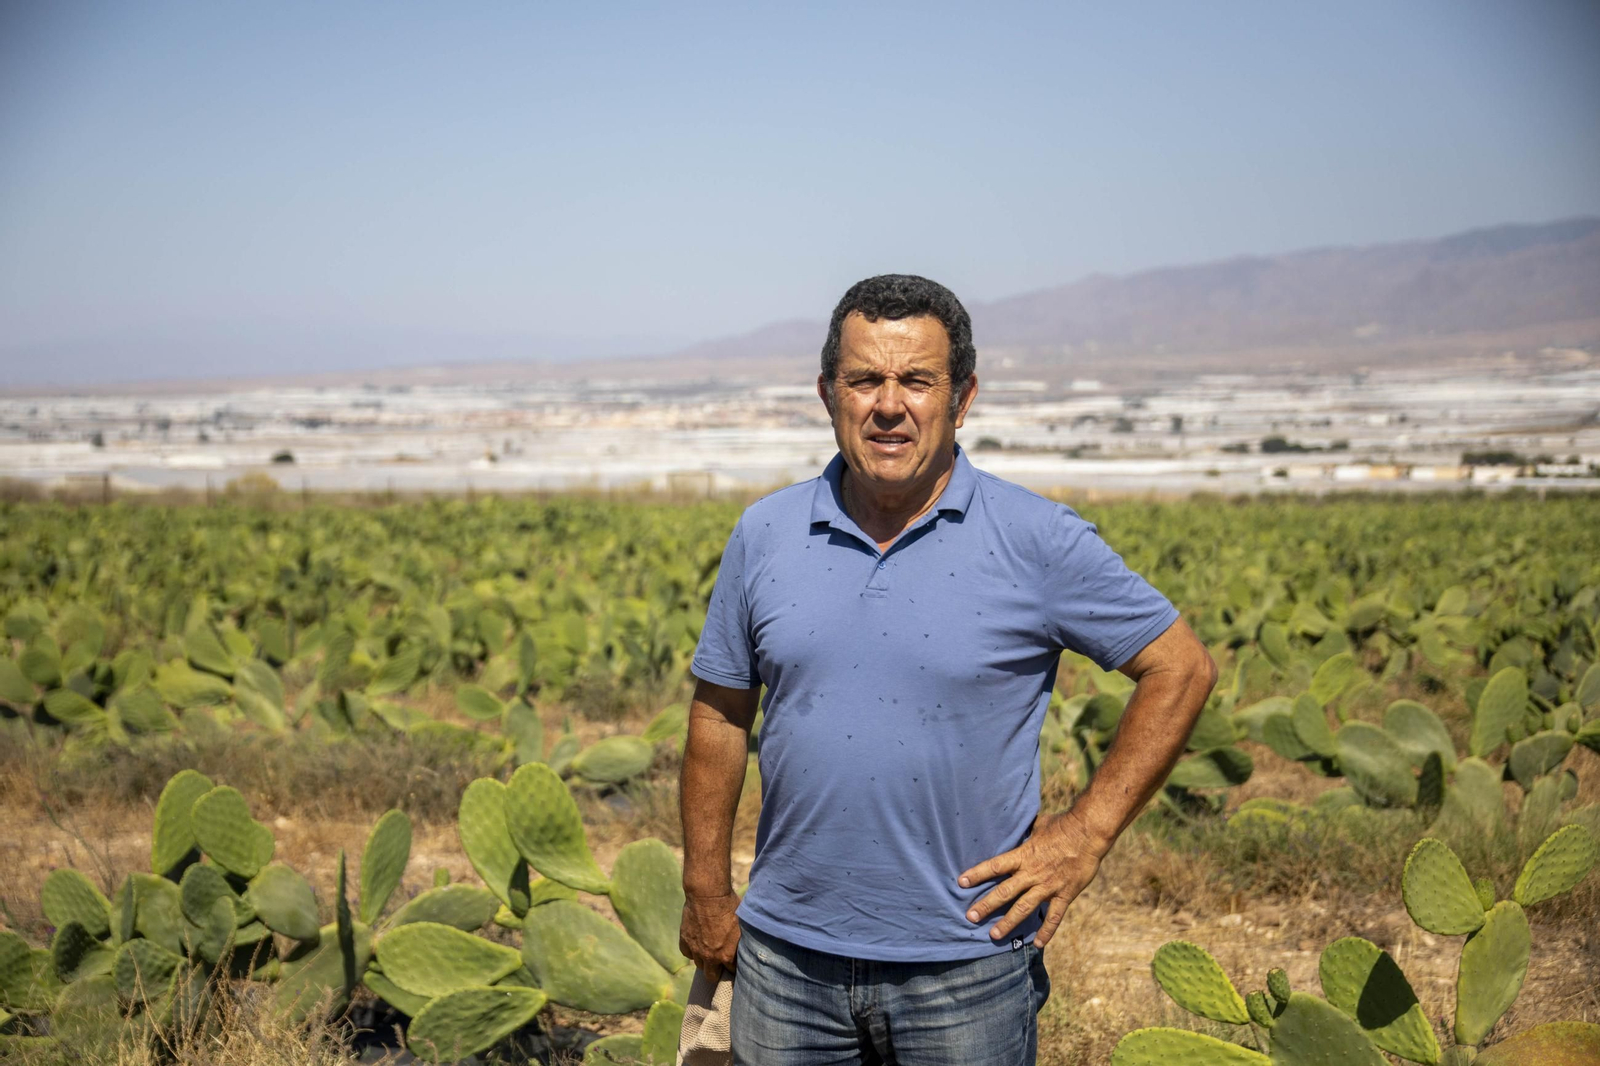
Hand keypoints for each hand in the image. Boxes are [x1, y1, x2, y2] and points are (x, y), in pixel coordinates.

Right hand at [679, 890, 741, 981]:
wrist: (708, 894)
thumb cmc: (729, 906)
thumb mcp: (742, 924)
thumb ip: (742, 941)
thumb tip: (749, 947)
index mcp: (727, 955)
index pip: (732, 971)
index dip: (734, 967)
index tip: (735, 963)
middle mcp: (710, 957)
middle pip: (711, 976)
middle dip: (717, 971)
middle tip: (721, 962)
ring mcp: (696, 950)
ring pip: (699, 965)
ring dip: (704, 960)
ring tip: (709, 951)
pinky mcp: (684, 940)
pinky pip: (687, 953)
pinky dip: (692, 951)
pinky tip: (697, 944)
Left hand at [957, 809, 1110, 947]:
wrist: (1089, 833)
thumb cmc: (1063, 825)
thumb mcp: (1038, 824)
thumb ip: (1026, 831)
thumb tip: (1017, 822)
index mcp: (1024, 855)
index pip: (995, 866)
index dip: (977, 874)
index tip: (961, 882)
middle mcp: (1032, 873)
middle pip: (1004, 892)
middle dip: (986, 905)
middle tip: (970, 917)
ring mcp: (1048, 886)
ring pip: (1024, 909)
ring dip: (1008, 923)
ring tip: (994, 936)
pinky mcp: (1065, 894)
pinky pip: (1054, 917)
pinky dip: (1046, 932)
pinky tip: (1038, 944)